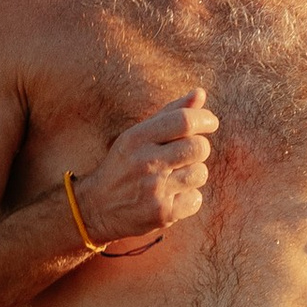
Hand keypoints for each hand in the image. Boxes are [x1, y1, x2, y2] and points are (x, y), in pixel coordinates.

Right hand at [76, 91, 218, 250]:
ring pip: (200, 173)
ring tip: (173, 179)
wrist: (96, 208)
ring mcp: (154, 189)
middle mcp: (145, 162)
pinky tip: (170, 198)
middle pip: (199, 147)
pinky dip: (188, 199)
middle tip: (186, 155)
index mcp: (138, 137)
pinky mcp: (162, 213)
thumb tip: (200, 93)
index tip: (210, 123)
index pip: (184, 121)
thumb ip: (170, 113)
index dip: (205, 119)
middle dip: (199, 149)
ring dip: (193, 175)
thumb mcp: (138, 135)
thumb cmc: (124, 166)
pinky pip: (196, 199)